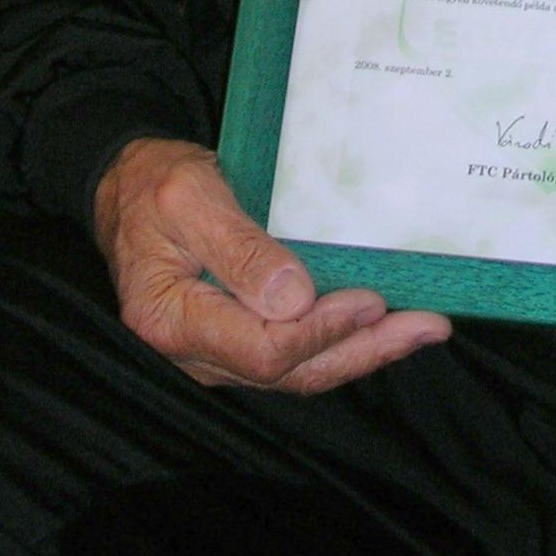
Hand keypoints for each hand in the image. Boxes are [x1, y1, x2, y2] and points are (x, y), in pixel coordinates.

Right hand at [92, 138, 451, 395]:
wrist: (128, 186)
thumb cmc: (155, 184)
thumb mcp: (191, 198)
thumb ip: (238, 248)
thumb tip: (293, 302)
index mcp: (171, 321)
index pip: (262, 349)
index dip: (322, 330)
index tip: (371, 300)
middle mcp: (193, 352)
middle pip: (290, 371)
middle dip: (364, 349)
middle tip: (428, 325)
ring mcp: (215, 352)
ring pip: (299, 371)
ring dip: (363, 351)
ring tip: (423, 329)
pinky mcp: (236, 340)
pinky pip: (294, 355)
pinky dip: (341, 342)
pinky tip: (382, 326)